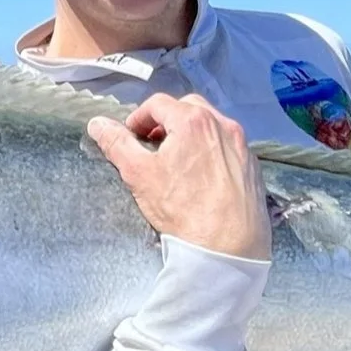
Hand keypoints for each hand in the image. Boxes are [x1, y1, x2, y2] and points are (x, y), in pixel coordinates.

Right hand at [87, 94, 270, 260]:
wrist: (229, 246)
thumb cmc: (182, 208)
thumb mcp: (139, 174)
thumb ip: (117, 144)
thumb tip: (97, 124)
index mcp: (193, 120)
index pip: (158, 104)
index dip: (138, 117)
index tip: (130, 136)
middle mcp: (222, 124)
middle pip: (187, 108)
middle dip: (166, 120)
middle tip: (152, 144)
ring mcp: (242, 145)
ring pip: (211, 125)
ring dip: (190, 134)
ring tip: (177, 160)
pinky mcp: (253, 166)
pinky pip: (227, 147)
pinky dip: (211, 150)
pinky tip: (202, 176)